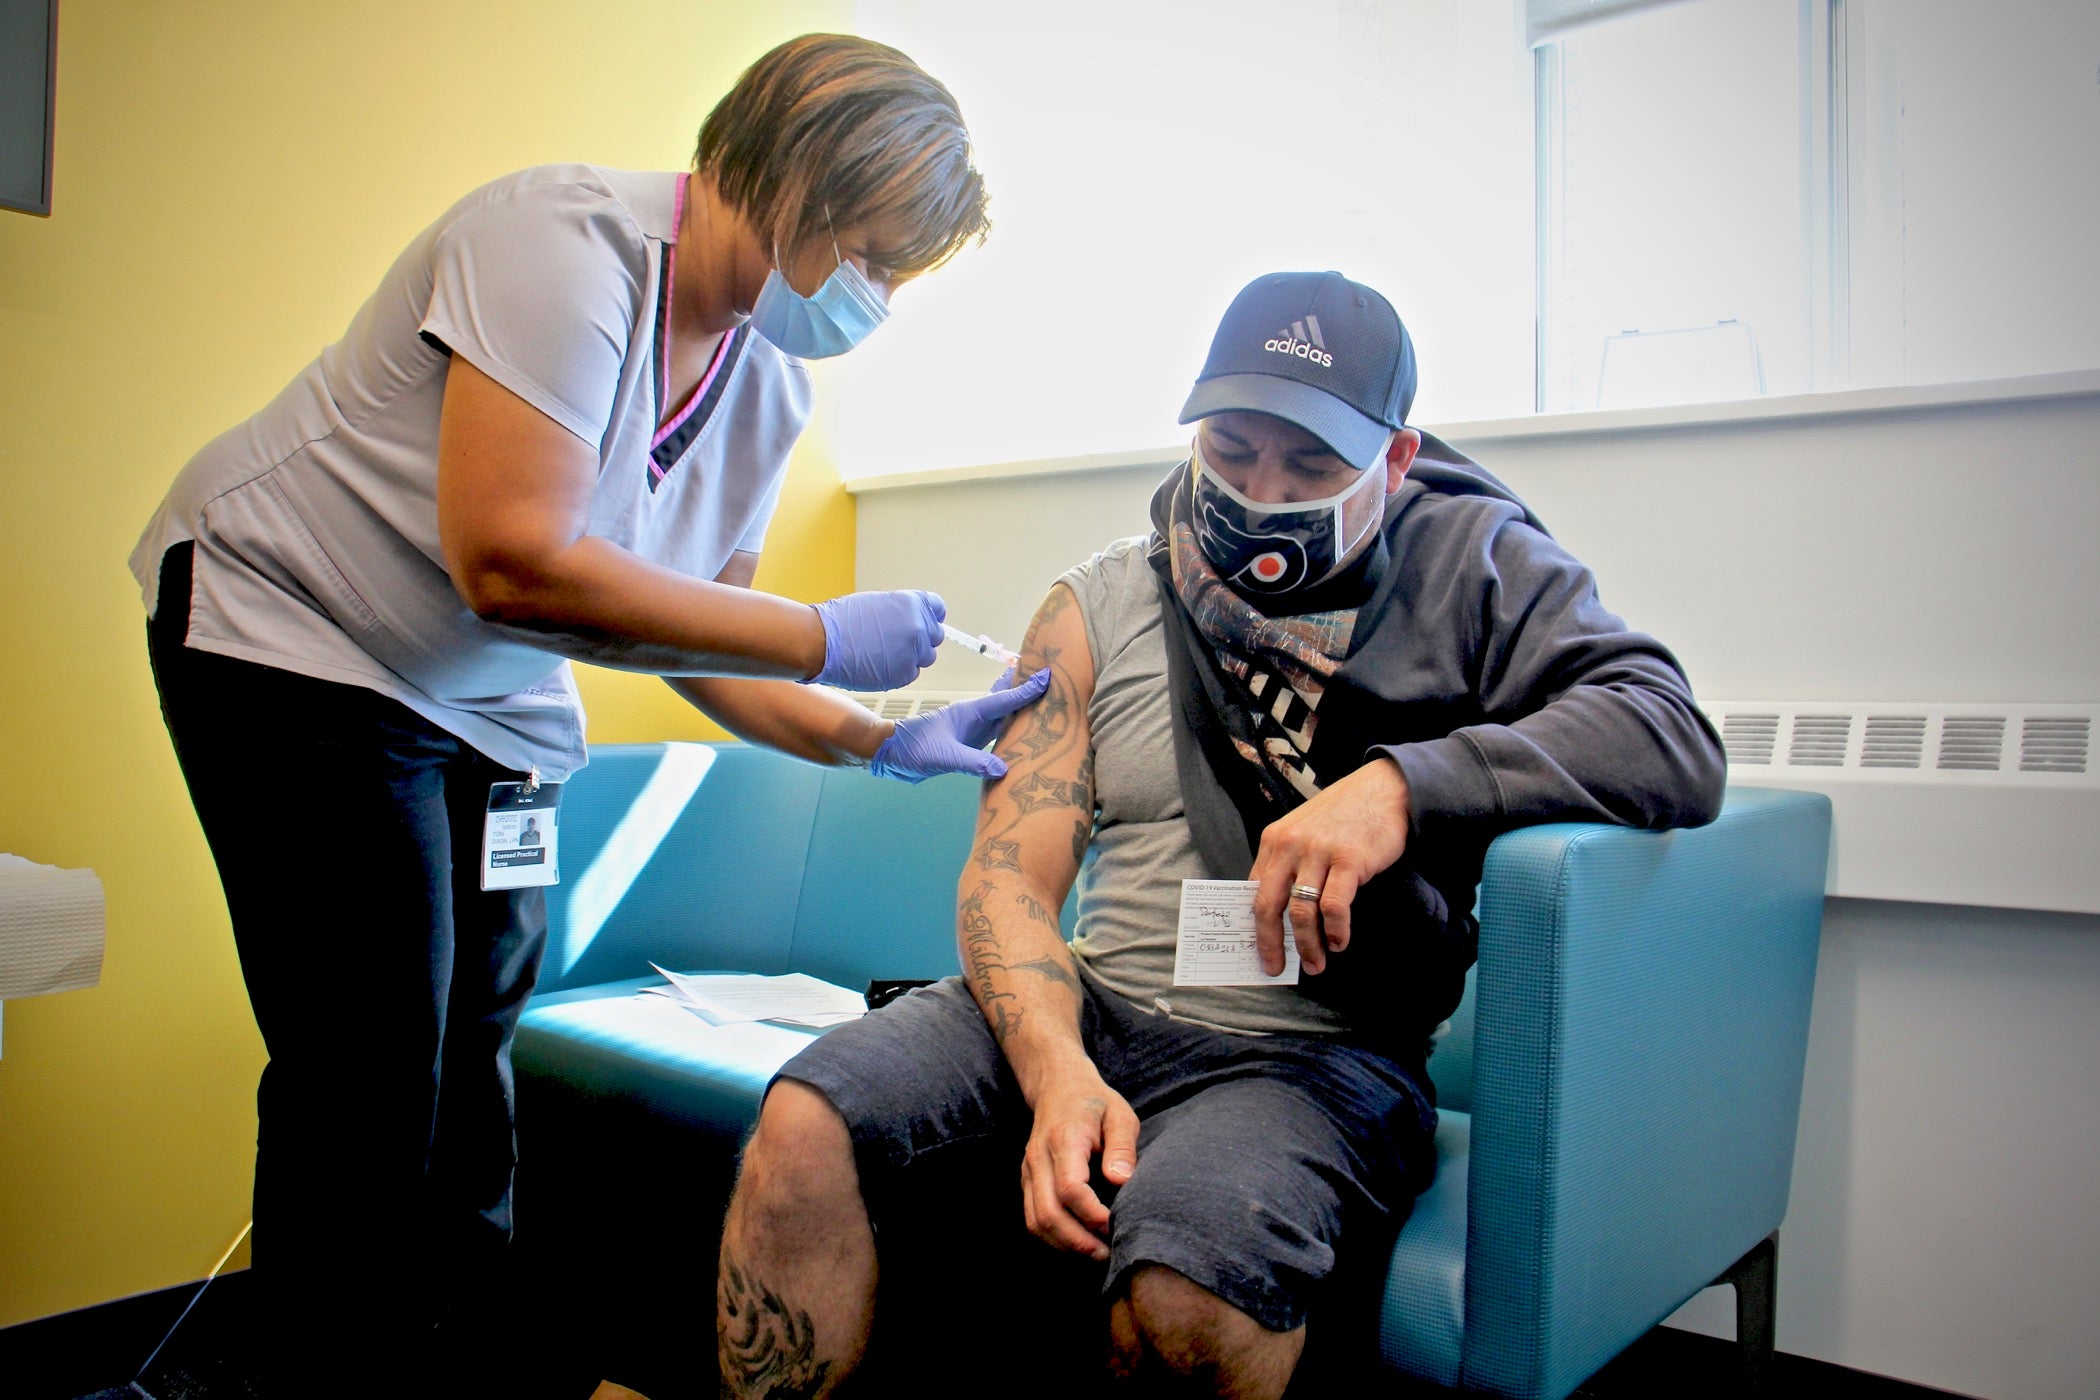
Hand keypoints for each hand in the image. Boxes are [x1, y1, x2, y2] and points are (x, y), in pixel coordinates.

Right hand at [809, 590, 945, 691]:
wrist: (823, 642)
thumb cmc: (842, 620)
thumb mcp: (878, 602)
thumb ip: (901, 611)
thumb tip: (910, 619)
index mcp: (913, 604)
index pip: (938, 608)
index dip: (930, 615)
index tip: (924, 620)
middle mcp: (918, 627)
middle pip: (934, 636)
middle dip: (921, 638)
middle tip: (898, 640)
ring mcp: (912, 653)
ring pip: (925, 657)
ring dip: (911, 655)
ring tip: (885, 653)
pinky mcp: (903, 674)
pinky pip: (911, 673)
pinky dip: (900, 670)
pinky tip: (880, 664)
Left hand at [870, 669, 1050, 782]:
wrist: (892, 753)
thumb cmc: (914, 749)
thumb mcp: (944, 756)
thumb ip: (973, 762)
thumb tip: (1004, 769)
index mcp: (971, 712)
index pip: (1005, 699)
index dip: (1027, 690)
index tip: (1048, 676)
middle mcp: (975, 717)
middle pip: (1008, 700)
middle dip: (1029, 689)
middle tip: (1053, 679)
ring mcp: (973, 728)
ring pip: (1004, 714)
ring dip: (1023, 708)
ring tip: (1046, 700)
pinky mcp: (970, 741)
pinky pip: (998, 731)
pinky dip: (1012, 727)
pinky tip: (1023, 731)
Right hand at [1020, 1065, 1138, 1260]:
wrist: (1057, 1086)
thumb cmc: (1094, 1103)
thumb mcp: (1120, 1115)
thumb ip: (1122, 1147)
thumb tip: (1121, 1181)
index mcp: (1063, 1139)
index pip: (1070, 1188)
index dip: (1092, 1214)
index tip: (1116, 1224)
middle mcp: (1038, 1158)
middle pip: (1048, 1213)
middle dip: (1079, 1241)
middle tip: (1109, 1254)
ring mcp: (1028, 1171)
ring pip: (1036, 1221)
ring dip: (1065, 1245)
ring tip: (1096, 1254)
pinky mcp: (1026, 1181)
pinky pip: (1032, 1218)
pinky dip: (1053, 1238)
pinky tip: (1079, 1243)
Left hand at [1251, 756, 1410, 975]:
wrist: (1385, 788)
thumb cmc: (1345, 816)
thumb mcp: (1305, 831)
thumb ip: (1290, 864)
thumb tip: (1279, 914)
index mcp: (1274, 840)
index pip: (1254, 892)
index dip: (1255, 928)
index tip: (1261, 952)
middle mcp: (1290, 845)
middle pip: (1268, 905)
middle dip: (1271, 944)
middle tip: (1278, 968)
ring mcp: (1318, 852)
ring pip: (1300, 912)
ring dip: (1307, 945)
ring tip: (1316, 964)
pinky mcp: (1348, 859)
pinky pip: (1334, 906)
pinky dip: (1335, 931)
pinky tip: (1339, 942)